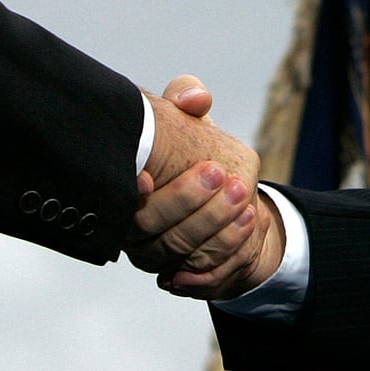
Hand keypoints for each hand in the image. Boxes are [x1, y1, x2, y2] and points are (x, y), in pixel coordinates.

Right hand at [124, 76, 282, 297]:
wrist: (213, 183)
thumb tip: (197, 100)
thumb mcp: (186, 114)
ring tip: (244, 197)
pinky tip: (249, 221)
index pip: (120, 202)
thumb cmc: (188, 141)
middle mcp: (132, 229)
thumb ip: (186, 95)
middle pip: (152, 229)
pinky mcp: (185, 274)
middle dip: (185, 203)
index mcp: (124, 192)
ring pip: (181, 253)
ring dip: (213, 227)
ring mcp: (156, 256)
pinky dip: (226, 252)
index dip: (133, 194)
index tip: (151, 179)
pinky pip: (203, 275)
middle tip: (217, 175)